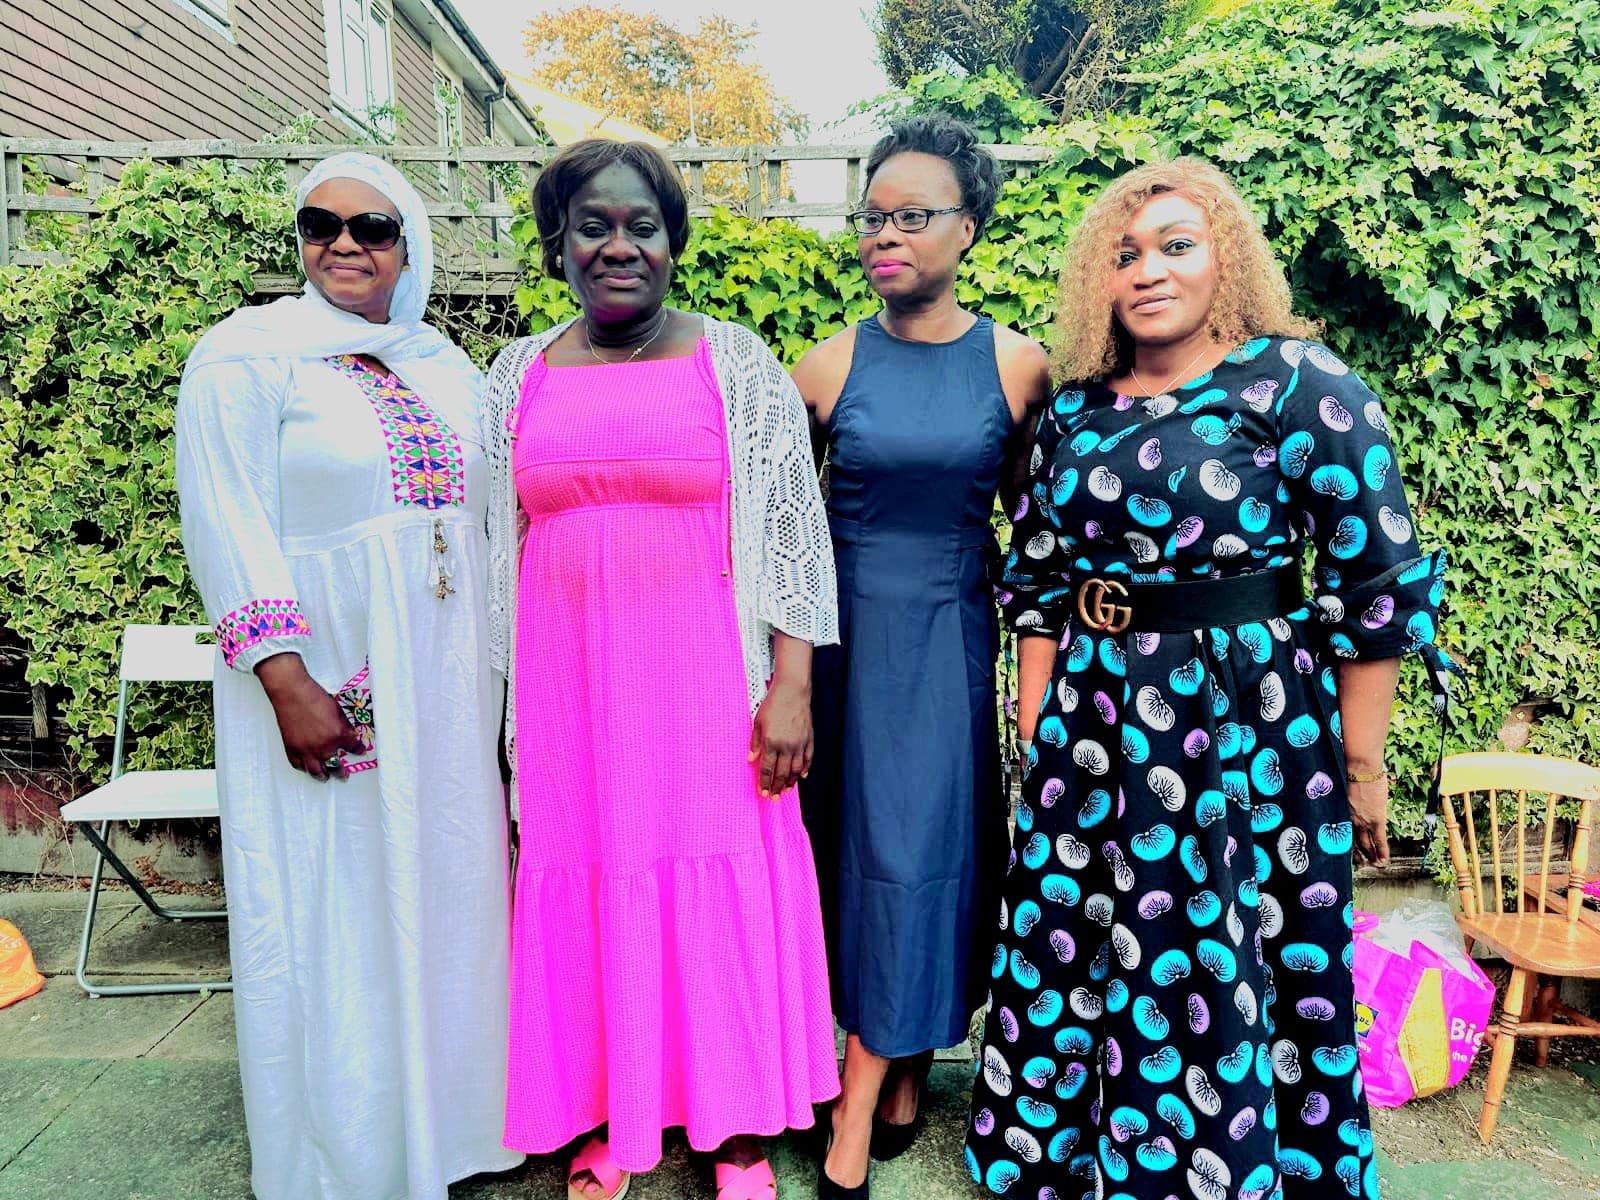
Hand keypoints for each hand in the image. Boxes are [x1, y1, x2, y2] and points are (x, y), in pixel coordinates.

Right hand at [255, 654, 366, 780]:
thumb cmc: (315, 697)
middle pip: (335, 766)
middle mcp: (323, 747)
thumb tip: (350, 734)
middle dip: (341, 772)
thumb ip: (344, 725)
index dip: (358, 750)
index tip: (360, 752)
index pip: (353, 748)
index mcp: (338, 735)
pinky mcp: (291, 749)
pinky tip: (308, 768)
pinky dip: (304, 768)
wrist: (291, 693)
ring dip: (323, 776)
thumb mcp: (337, 710)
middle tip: (343, 775)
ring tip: (326, 777)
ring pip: (316, 771)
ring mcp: (306, 750)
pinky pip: (298, 765)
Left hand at [748, 677, 812, 798]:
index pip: (767, 769)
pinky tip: (802, 776)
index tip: (763, 793)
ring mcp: (799, 743)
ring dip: (791, 782)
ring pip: (796, 769)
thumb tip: (751, 759)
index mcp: (771, 742)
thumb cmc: (773, 704)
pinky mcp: (809, 739)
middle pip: (782, 773)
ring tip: (786, 790)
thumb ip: (755, 742)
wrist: (792, 691)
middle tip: (774, 797)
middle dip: (777, 787)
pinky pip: (808, 759)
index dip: (764, 783)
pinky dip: (805, 769)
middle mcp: (786, 746)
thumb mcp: (758, 722)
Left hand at [1348, 774, 1390, 865]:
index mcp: (1342, 812)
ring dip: (1371, 855)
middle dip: (1358, 853)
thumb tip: (1350, 792)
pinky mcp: (1376, 820)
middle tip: (1361, 863)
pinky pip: (1379, 839)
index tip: (1348, 850)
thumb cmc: (1352, 773)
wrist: (1361, 770)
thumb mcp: (1345, 788)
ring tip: (1375, 864)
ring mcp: (1363, 821)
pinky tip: (1384, 860)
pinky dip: (1382, 851)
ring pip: (1366, 843)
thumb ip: (1348, 796)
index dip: (1346, 842)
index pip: (1343, 831)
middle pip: (1353, 840)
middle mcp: (1350, 819)